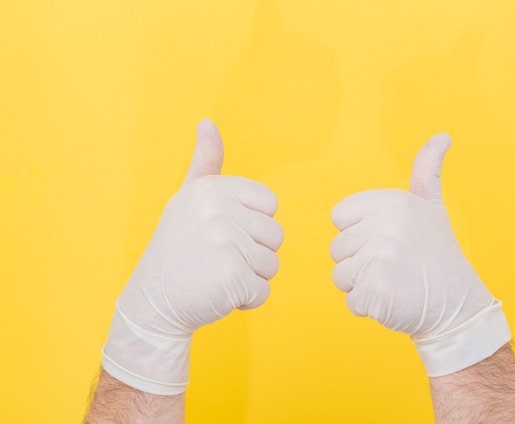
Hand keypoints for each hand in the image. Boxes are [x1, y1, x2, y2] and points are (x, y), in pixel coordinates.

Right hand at [102, 120, 283, 393]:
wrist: (151, 302)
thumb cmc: (177, 249)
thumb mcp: (187, 199)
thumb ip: (205, 163)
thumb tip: (207, 122)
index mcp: (214, 188)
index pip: (270, 205)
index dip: (252, 226)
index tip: (221, 233)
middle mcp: (219, 210)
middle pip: (275, 236)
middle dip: (252, 254)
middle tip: (215, 259)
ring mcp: (226, 242)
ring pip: (272, 264)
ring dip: (250, 278)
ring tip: (215, 275)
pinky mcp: (232, 276)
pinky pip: (264, 291)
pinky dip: (246, 301)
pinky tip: (217, 295)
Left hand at [330, 134, 509, 375]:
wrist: (458, 304)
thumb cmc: (438, 255)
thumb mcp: (431, 206)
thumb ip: (427, 171)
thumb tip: (442, 136)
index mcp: (391, 202)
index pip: (339, 218)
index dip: (359, 234)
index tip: (388, 240)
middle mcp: (385, 226)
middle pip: (338, 249)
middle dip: (361, 263)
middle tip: (396, 266)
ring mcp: (379, 259)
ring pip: (341, 275)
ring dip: (362, 285)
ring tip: (395, 282)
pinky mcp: (376, 291)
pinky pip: (351, 301)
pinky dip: (369, 307)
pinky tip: (394, 300)